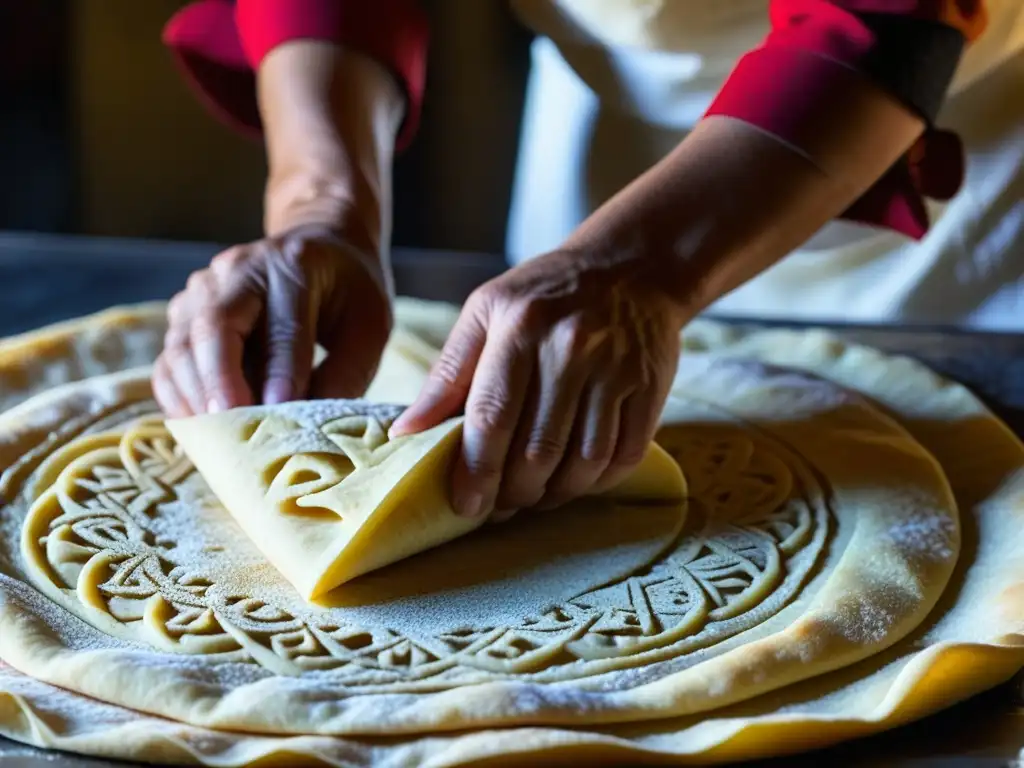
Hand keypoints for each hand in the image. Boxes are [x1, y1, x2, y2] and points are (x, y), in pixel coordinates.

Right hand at [153, 224, 391, 416]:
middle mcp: (239, 270)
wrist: (319, 248)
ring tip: (217, 436)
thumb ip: (346, 373)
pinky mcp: (185, 315)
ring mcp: (203, 290)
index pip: (283, 323)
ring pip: (182, 345)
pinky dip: (179, 397)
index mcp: (295, 265)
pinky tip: (200, 427)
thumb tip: (310, 429)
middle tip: (231, 427)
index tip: (281, 409)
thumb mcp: (369, 326)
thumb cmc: (347, 292)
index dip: (281, 370)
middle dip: (219, 382)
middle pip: (214, 326)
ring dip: (195, 395)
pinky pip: (169, 360)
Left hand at [389, 248, 686, 518]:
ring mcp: (616, 370)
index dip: (476, 472)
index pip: (492, 417)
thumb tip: (405, 433)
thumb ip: (446, 375)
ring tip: (533, 497)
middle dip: (513, 492)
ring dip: (554, 495)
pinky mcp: (650, 389)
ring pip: (583, 462)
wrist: (631, 267)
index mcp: (520, 329)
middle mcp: (571, 349)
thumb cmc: (545, 294)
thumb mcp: (485, 313)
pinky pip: (623, 457)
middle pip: (538, 449)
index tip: (465, 506)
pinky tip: (573, 482)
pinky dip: (596, 483)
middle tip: (499, 505)